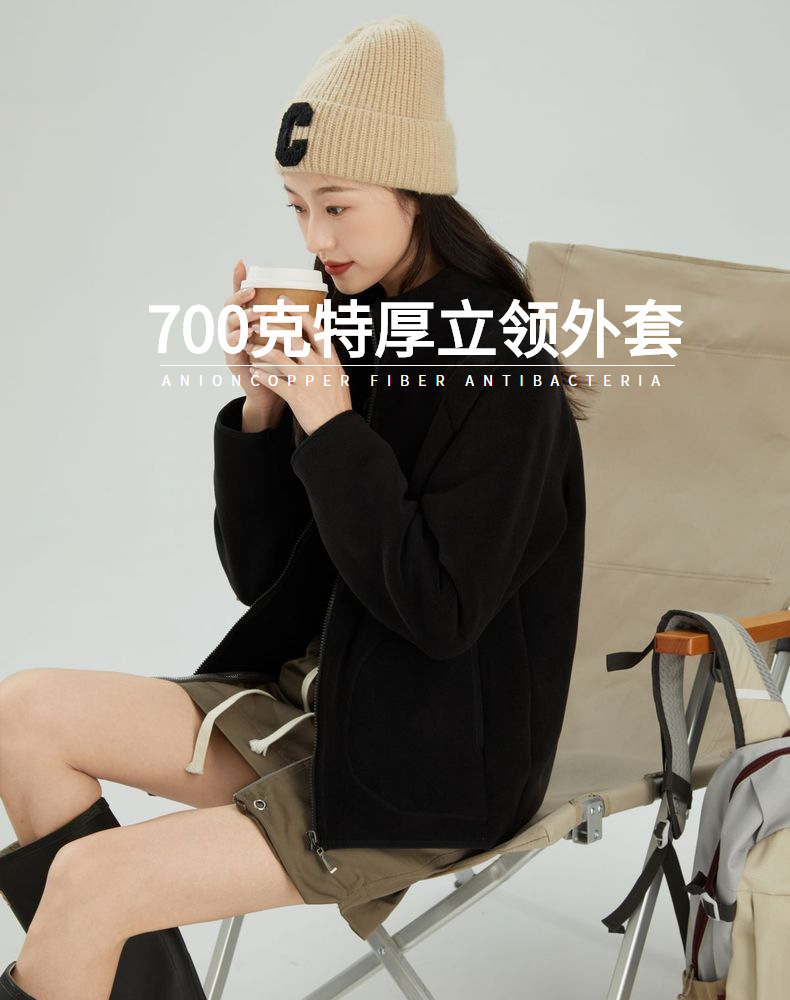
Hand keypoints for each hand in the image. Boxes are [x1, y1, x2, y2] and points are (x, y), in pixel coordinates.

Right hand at [220, 260, 286, 418]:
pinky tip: (246, 335)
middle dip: (240, 297)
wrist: (273, 396)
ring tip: (255, 312)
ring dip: (242, 317)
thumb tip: (310, 303)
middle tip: (252, 291)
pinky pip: (231, 347)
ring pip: (230, 324)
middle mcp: (238, 331)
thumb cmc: (281, 367)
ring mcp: (233, 346)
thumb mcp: (287, 341)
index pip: (243, 297)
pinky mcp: (234, 362)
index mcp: (250, 323)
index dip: (239, 280)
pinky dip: (238, 339)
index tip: (242, 264)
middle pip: (231, 307)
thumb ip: (291, 322)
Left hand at [254, 295, 352, 436]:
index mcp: (330, 356)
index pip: (313, 327)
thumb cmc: (337, 402)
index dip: (296, 311)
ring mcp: (307, 379)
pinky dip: (260, 375)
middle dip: (271, 326)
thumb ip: (326, 355)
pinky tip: (253, 371)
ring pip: (278, 356)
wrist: (336, 428)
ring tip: (250, 343)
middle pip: (292, 337)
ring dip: (261, 348)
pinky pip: (273, 381)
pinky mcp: (296, 395)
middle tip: (258, 319)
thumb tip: (318, 337)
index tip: (283, 300)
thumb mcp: (337, 373)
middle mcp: (319, 364)